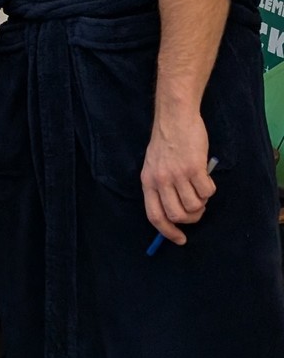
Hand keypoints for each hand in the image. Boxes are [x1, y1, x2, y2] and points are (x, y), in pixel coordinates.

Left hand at [140, 112, 214, 244]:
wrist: (175, 118)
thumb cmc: (166, 141)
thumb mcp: (154, 165)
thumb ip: (161, 186)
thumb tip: (174, 213)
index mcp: (147, 181)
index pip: (154, 216)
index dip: (167, 232)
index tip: (180, 239)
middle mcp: (160, 181)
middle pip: (177, 215)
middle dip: (191, 218)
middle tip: (197, 209)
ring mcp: (177, 175)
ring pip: (194, 206)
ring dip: (201, 202)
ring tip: (199, 188)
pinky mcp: (194, 168)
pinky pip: (207, 191)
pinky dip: (210, 190)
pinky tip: (205, 178)